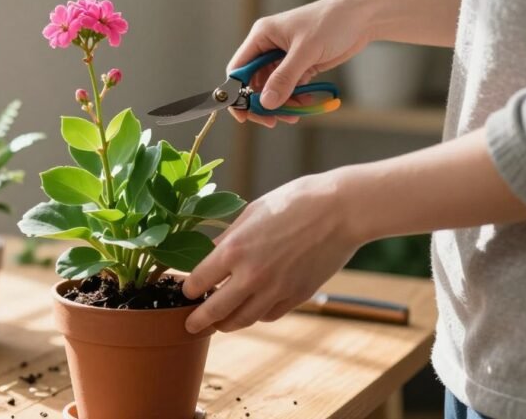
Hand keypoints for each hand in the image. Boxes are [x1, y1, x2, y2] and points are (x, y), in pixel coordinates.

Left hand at [182, 171, 363, 333]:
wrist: (340, 210)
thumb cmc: (293, 202)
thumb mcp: (250, 213)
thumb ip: (227, 238)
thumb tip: (209, 254)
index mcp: (233, 250)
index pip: (197, 283)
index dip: (188, 290)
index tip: (185, 291)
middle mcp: (251, 276)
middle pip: (215, 311)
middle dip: (198, 321)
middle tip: (190, 324)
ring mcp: (276, 290)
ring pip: (243, 320)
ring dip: (226, 324)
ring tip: (218, 323)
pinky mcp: (297, 296)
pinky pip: (269, 315)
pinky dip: (256, 315)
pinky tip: (251, 310)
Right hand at [230, 0, 373, 126]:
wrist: (363, 17)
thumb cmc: (332, 22)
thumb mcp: (306, 51)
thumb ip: (285, 78)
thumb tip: (266, 103)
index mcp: (262, 36)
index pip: (238, 69)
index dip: (237, 93)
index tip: (244, 114)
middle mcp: (268, 47)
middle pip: (254, 83)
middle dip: (263, 103)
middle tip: (272, 120)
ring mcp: (284, 57)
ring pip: (272, 88)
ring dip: (281, 103)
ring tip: (295, 114)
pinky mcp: (299, 65)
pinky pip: (289, 87)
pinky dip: (295, 98)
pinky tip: (305, 103)